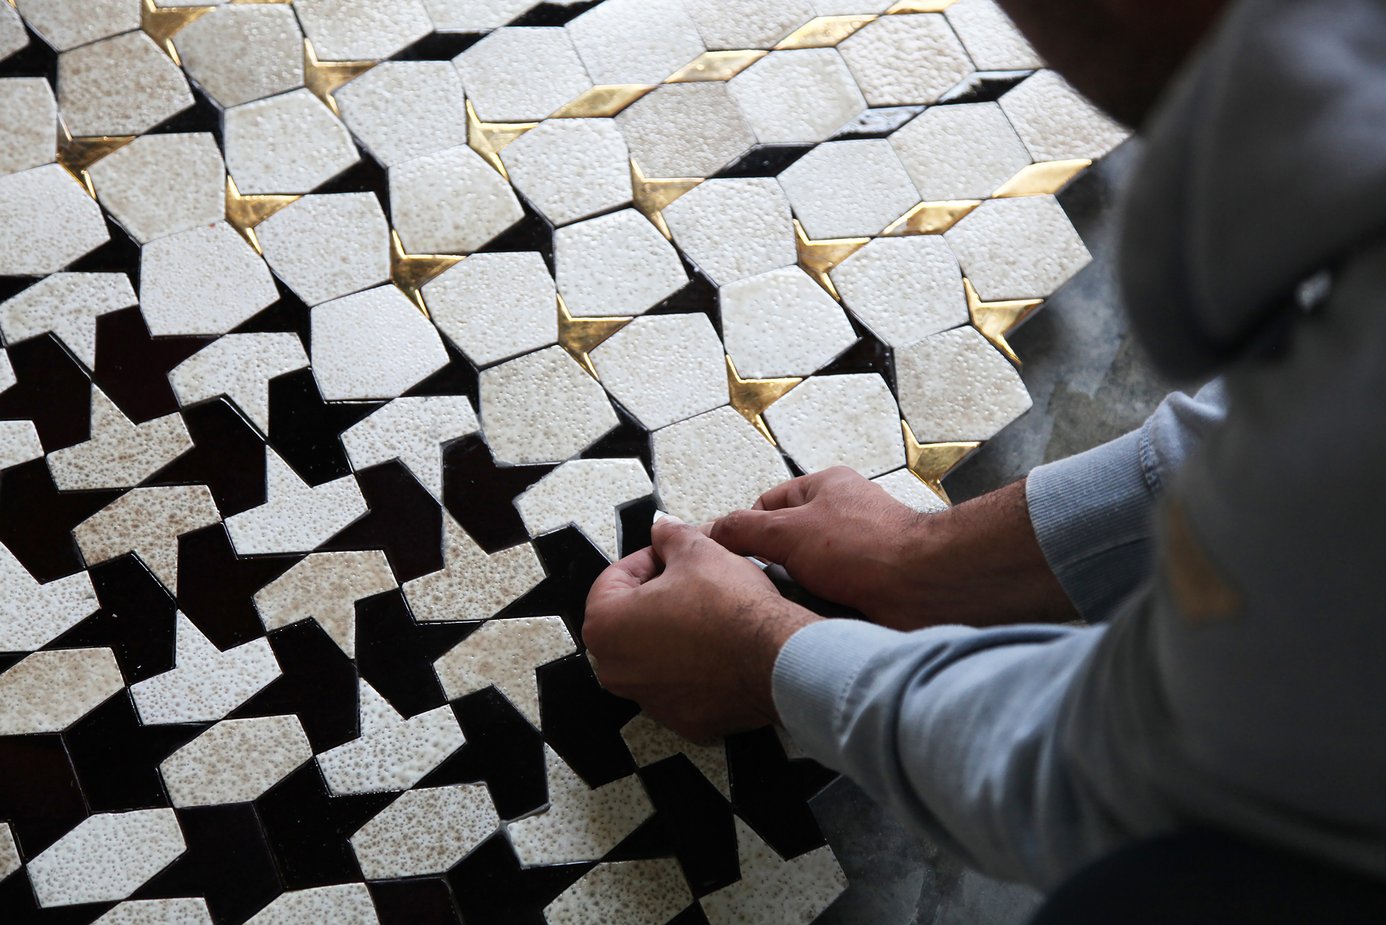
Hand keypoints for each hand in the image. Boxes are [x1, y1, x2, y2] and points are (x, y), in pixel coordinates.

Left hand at [584, 517, 818, 740]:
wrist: (774, 657)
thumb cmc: (729, 607)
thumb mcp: (697, 551)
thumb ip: (670, 536)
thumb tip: (663, 528)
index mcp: (606, 626)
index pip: (612, 580)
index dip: (646, 558)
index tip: (669, 553)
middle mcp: (616, 670)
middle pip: (629, 619)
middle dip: (656, 596)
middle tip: (690, 579)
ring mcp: (648, 699)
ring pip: (654, 654)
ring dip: (673, 631)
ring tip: (708, 611)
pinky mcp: (682, 719)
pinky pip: (681, 684)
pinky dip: (694, 666)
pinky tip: (719, 647)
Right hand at [707, 468, 932, 628]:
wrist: (922, 590)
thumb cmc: (869, 548)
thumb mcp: (788, 532)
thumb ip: (743, 529)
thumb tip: (710, 531)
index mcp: (824, 488)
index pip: (764, 504)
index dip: (743, 530)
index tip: (725, 555)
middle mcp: (840, 517)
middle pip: (782, 543)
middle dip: (770, 567)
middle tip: (756, 585)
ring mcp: (853, 553)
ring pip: (801, 575)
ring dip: (794, 592)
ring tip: (788, 605)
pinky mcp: (864, 586)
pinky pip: (824, 597)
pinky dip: (816, 608)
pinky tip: (810, 618)